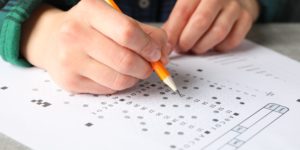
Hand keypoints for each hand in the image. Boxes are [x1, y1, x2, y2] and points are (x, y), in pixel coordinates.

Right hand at [21, 0, 167, 93]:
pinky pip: (109, 89)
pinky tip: (116, 74)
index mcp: (91, 10)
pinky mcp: (70, 80)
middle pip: (125, 59)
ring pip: (119, 79)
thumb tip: (164, 53)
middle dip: (146, 66)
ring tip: (135, 70)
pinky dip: (120, 84)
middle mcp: (75, 33)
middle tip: (150, 65)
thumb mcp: (114, 19)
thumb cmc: (90, 28)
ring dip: (135, 77)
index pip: (128, 32)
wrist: (52, 40)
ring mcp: (70, 59)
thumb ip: (144, 32)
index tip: (156, 53)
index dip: (149, 46)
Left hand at [163, 0, 258, 53]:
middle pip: (201, 21)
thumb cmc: (205, 5)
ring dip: (202, 46)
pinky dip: (219, 47)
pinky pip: (231, 40)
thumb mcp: (188, 6)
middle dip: (188, 40)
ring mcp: (235, 6)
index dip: (174, 31)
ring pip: (217, 32)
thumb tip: (165, 44)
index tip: (168, 45)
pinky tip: (213, 45)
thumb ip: (175, 23)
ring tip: (195, 48)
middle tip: (182, 48)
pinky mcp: (246, 18)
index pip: (183, 11)